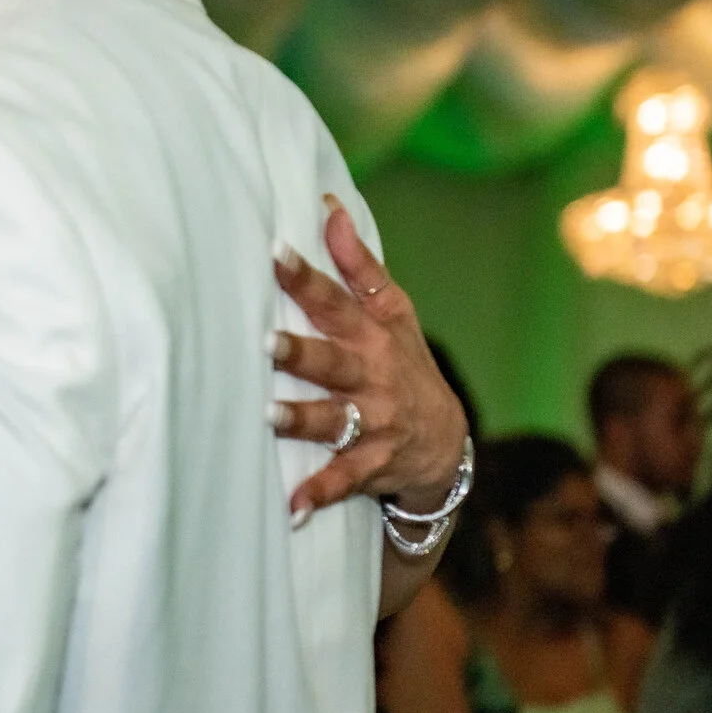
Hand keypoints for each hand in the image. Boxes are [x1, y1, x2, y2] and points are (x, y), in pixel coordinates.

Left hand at [270, 195, 468, 523]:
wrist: (446, 441)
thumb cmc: (403, 363)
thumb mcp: (393, 312)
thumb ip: (357, 262)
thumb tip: (329, 205)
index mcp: (371, 334)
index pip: (336, 299)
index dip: (306, 276)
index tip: (274, 253)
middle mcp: (372, 376)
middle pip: (332, 361)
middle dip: (301, 353)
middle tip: (266, 343)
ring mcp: (374, 422)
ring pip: (334, 420)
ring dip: (302, 419)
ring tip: (268, 416)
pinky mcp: (371, 464)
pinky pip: (344, 480)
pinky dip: (320, 494)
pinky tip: (293, 508)